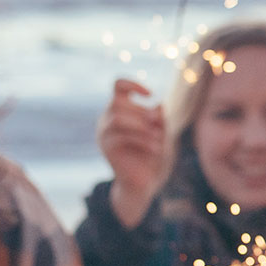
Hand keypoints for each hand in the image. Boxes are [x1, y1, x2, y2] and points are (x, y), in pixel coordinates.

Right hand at [96, 79, 169, 227]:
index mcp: (120, 110)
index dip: (133, 84)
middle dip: (142, 113)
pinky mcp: (106, 148)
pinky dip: (142, 141)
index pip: (118, 85)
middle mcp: (108, 119)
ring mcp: (104, 133)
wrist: (144, 182)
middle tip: (159, 126)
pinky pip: (121, 137)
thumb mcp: (161, 131)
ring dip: (142, 127)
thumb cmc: (152, 154)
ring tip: (158, 139)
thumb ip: (159, 117)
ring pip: (117, 119)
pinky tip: (157, 149)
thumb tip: (158, 104)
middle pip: (118, 102)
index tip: (150, 95)